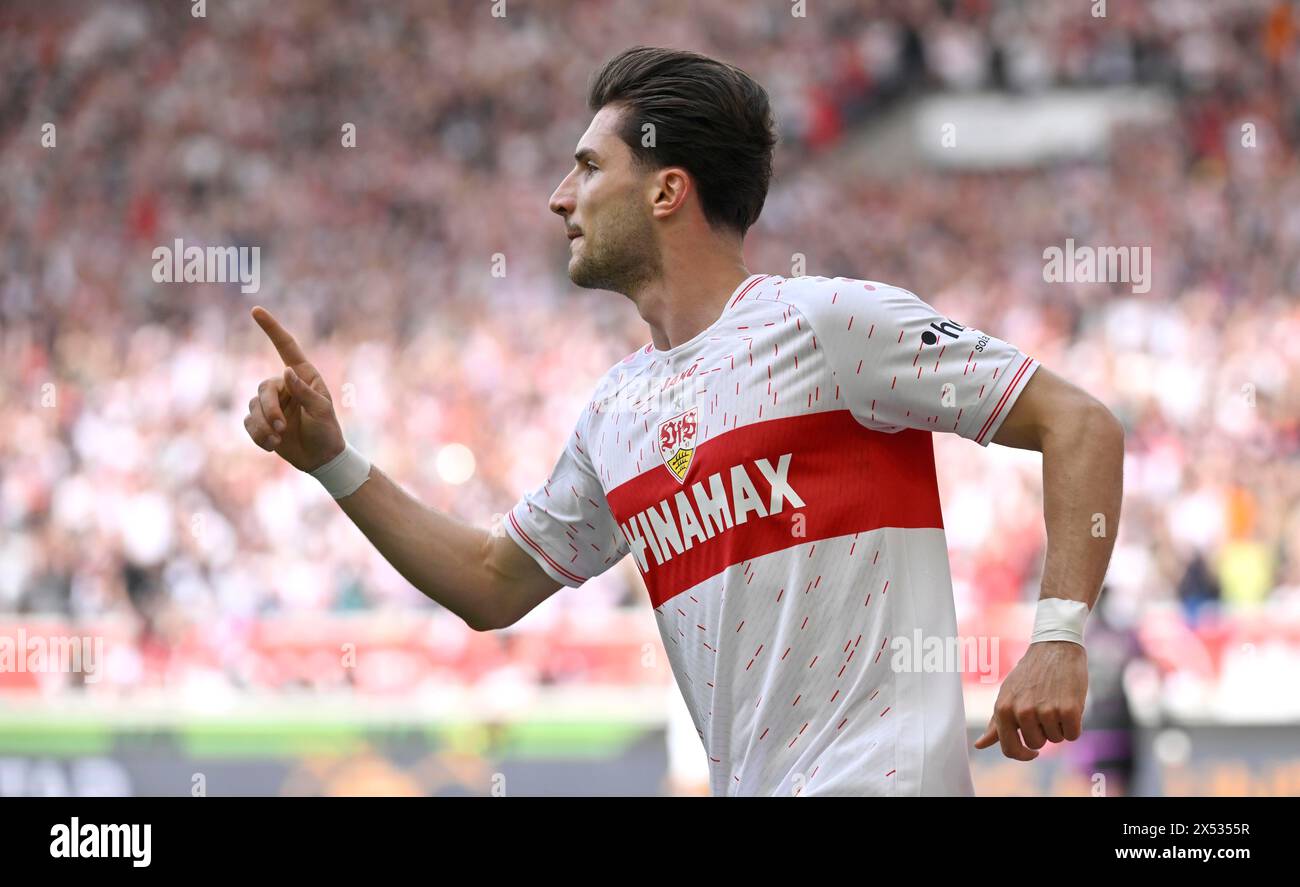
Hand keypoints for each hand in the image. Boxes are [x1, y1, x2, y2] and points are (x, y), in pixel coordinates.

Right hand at [244, 306, 344, 471]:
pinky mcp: (261, 421)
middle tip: (282, 428)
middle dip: (269, 410)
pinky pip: (248, 423)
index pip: (286, 347)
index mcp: (303, 375)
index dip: (271, 328)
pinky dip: (259, 436)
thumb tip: (286, 372)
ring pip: (253, 407)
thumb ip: (304, 392)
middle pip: (263, 388)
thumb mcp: (322, 411)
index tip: (256, 310)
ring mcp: (272, 404)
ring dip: (265, 426)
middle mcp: (285, 385)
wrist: (321, 459)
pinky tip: (273, 446)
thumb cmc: (327, 431)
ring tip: (280, 438)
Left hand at [973, 640, 1087, 760]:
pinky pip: (1073, 735)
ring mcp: (1045, 711)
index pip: (1010, 749)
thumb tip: (979, 745)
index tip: (1033, 752)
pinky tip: (1070, 705)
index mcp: (1003, 709)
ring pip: (1056, 739)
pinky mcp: (1068, 710)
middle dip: (1043, 731)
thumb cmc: (1030, 674)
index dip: (1023, 754)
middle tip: (1045, 707)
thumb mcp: (1007, 695)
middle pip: (1037, 744)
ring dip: (1059, 726)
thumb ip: (996, 723)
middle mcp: (1021, 712)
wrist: (1055, 647)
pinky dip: (1074, 725)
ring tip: (1055, 701)